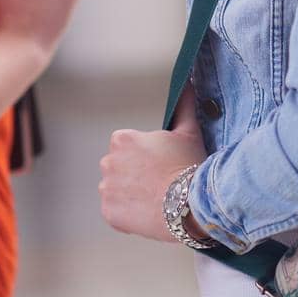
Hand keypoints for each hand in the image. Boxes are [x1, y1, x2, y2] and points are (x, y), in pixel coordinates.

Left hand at [99, 100, 208, 242]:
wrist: (190, 205)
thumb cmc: (189, 166)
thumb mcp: (188, 132)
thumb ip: (183, 106)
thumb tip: (188, 82)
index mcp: (122, 140)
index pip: (126, 146)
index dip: (143, 156)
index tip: (159, 164)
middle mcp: (109, 162)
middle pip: (119, 167)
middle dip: (133, 174)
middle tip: (159, 182)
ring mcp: (107, 189)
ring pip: (116, 190)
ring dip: (129, 194)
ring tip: (154, 199)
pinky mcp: (109, 213)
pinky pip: (115, 212)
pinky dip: (127, 214)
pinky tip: (148, 212)